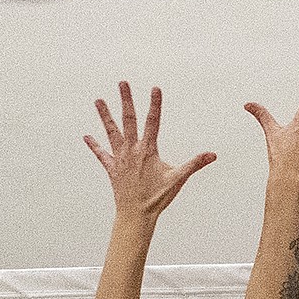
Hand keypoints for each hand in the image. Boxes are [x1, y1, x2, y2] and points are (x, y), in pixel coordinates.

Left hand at [85, 82, 215, 227]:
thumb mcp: (178, 179)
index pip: (153, 122)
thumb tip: (212, 155)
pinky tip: (86, 136)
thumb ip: (194, 164)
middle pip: (128, 120)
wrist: (136, 215)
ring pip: (111, 132)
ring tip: (98, 100)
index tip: (155, 88)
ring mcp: (120, 159)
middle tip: (122, 83)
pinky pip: (101, 155)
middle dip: (126, 100)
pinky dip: (94, 146)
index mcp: (148, 150)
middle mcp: (132, 150)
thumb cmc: (157, 198)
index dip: (155, 104)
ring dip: (105, 116)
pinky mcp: (112, 169)